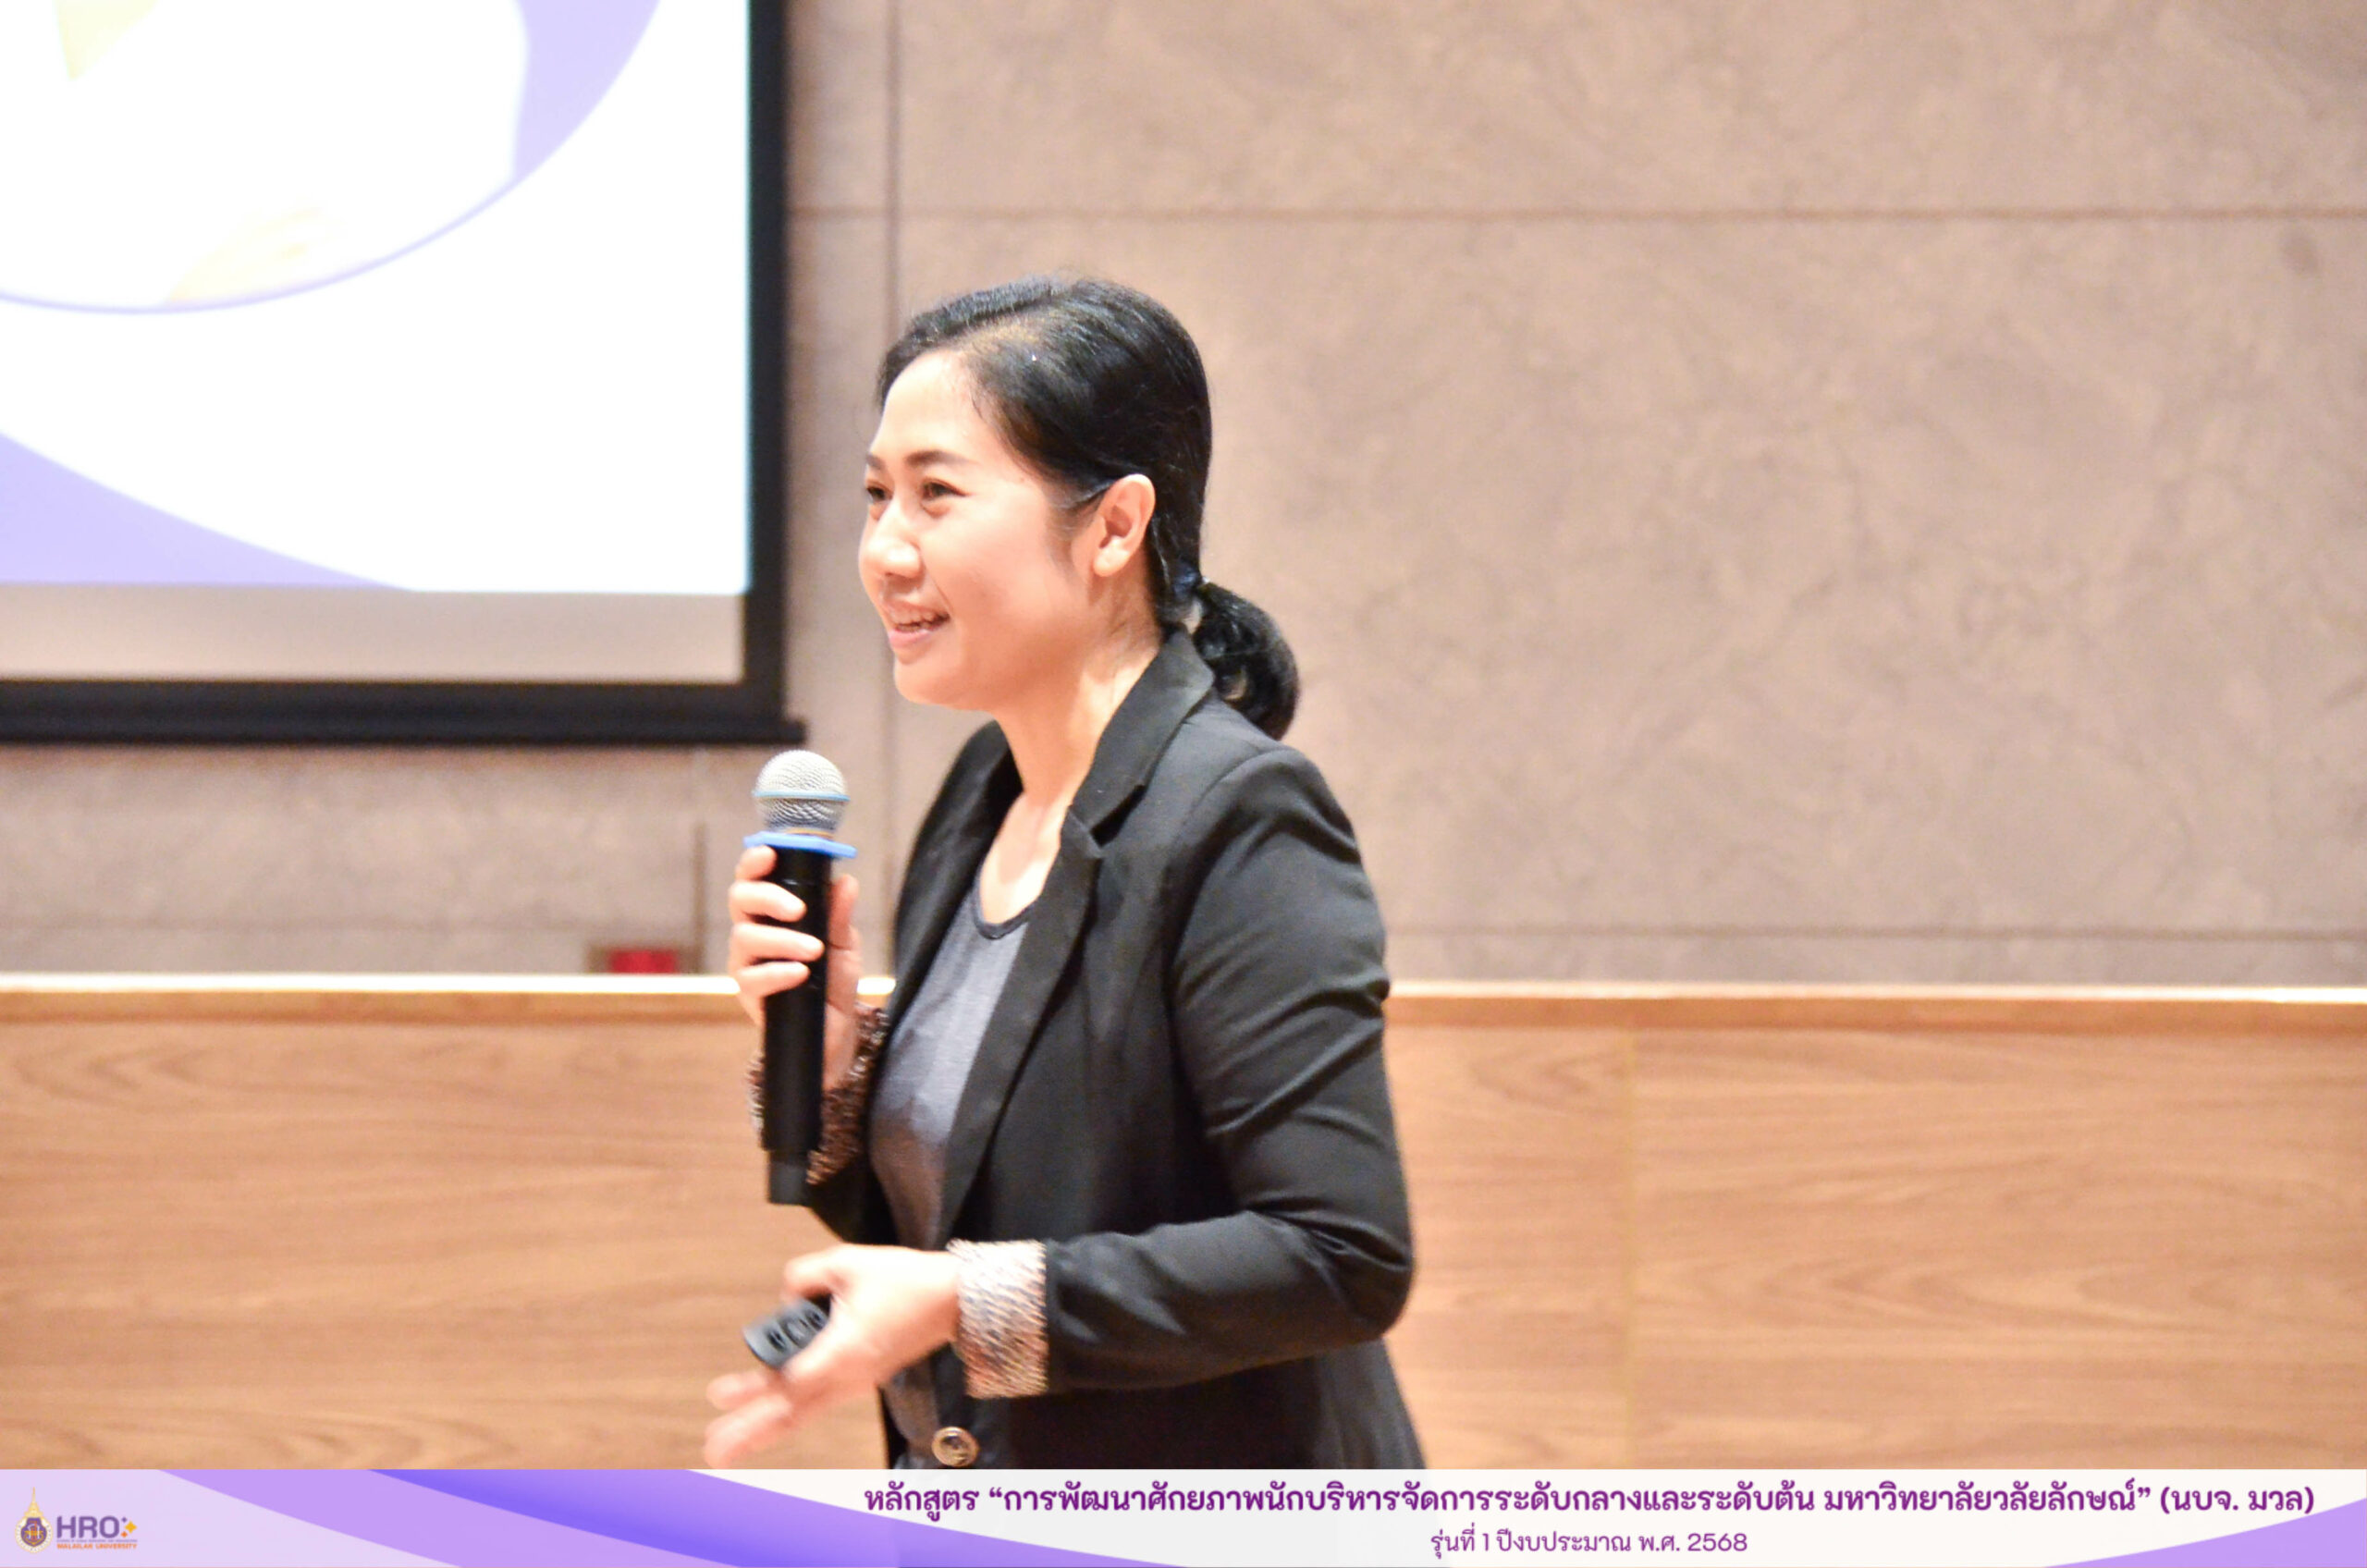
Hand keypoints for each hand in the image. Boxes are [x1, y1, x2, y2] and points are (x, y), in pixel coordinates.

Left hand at [704, 1245, 960, 1465]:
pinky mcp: (860, 1380)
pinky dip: (787, 1415)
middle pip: (790, 1410)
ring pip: (801, 1413)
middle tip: (712, 1451)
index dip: (759, 1387)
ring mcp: (855, 1382)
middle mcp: (848, 1375)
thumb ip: (804, 1276)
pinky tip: (764, 1424)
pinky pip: (815, 1404)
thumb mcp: (848, 1262)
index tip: (722, 1394)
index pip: (794, 1380)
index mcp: (845, 1349)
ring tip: (725, 1448)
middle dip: (748, 1430)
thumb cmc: (905, 1280)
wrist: (952, 1301)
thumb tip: (785, 1299)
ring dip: (762, 1430)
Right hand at [726, 849, 861, 1087]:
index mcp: (771, 912)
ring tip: (814, 951)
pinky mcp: (748, 994)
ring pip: (745, 937)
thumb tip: (846, 881)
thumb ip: (839, 915)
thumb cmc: (833, 980)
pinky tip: (799, 973)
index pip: (754, 878)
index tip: (770, 853)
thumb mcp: (844, 945)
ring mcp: (746, 962)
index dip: (754, 862)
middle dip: (767, 897)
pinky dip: (777, 972)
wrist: (834, 1032)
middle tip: (798, 909)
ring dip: (782, 940)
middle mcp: (752, 931)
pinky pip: (752, 977)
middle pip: (740, 899)